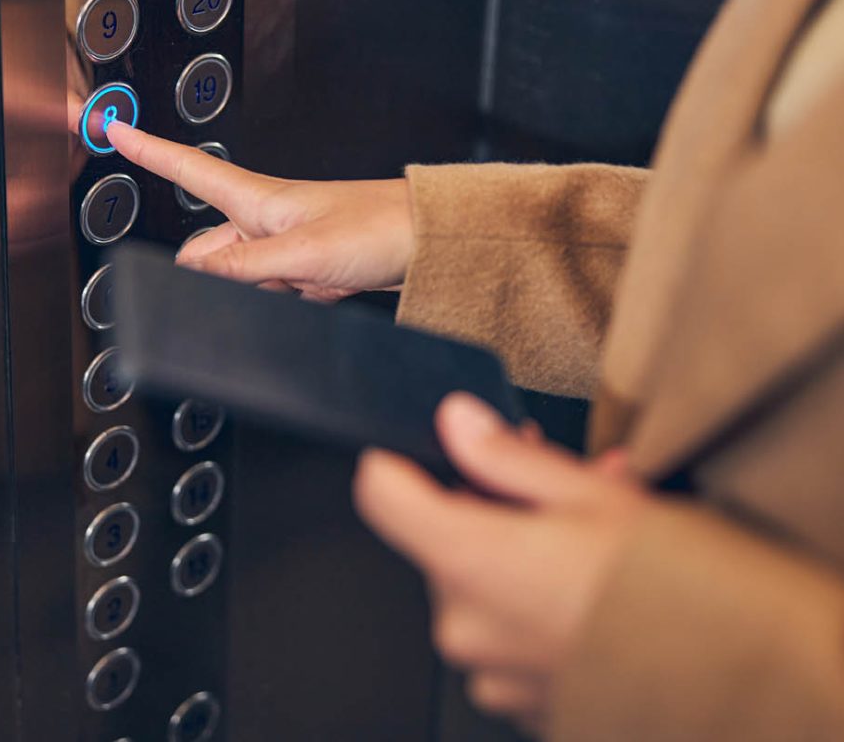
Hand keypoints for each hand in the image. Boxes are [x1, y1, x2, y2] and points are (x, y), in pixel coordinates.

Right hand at [104, 121, 413, 300]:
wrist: (426, 243)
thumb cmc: (376, 226)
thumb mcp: (302, 252)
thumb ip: (244, 265)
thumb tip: (193, 272)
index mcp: (257, 199)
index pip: (188, 168)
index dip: (147, 149)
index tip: (112, 127)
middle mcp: (264, 220)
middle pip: (206, 248)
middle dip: (212, 273)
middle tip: (259, 279)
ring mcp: (282, 247)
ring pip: (236, 276)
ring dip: (252, 290)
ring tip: (297, 284)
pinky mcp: (301, 271)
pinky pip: (267, 291)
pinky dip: (275, 300)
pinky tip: (302, 297)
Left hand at [353, 394, 647, 734]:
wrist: (738, 686)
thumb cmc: (670, 591)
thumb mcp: (587, 495)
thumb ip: (503, 456)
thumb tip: (455, 421)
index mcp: (469, 563)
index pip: (380, 493)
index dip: (395, 458)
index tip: (416, 444)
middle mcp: (465, 624)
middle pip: (439, 536)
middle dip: (489, 499)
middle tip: (550, 478)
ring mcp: (489, 669)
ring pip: (478, 578)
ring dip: (520, 544)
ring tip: (590, 523)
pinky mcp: (516, 696)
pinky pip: (504, 626)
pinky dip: (532, 594)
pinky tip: (588, 574)